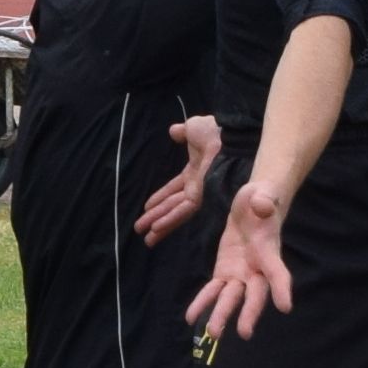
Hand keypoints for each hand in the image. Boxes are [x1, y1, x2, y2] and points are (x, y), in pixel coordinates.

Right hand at [131, 111, 226, 242]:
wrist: (227, 136)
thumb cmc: (215, 132)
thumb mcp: (193, 128)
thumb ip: (182, 132)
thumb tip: (173, 131)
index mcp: (194, 172)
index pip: (173, 189)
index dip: (160, 198)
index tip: (146, 207)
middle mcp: (196, 186)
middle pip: (171, 205)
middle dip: (155, 217)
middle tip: (140, 230)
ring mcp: (199, 193)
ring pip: (175, 213)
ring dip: (159, 224)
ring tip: (146, 239)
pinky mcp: (201, 197)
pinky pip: (182, 211)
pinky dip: (169, 220)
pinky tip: (157, 229)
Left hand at [187, 171, 299, 345]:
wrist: (252, 205)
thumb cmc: (261, 200)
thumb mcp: (262, 195)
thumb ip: (264, 201)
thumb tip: (262, 205)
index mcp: (269, 251)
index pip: (277, 272)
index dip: (281, 289)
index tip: (285, 307)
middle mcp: (257, 269)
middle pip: (255, 294)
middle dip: (249, 312)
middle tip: (244, 333)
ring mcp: (241, 273)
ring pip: (232, 298)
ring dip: (222, 315)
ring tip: (212, 334)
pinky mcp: (225, 272)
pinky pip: (214, 290)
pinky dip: (203, 302)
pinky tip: (191, 317)